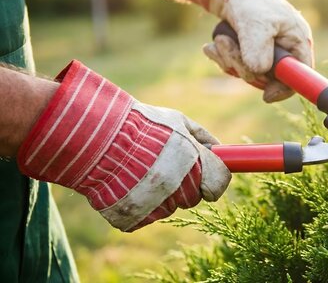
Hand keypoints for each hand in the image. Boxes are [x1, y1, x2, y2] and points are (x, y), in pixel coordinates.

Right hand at [17, 60, 230, 231]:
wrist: (95, 136)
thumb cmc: (140, 124)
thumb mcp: (177, 120)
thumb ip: (203, 137)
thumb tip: (221, 149)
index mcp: (195, 162)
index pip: (219, 184)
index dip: (215, 179)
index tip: (206, 174)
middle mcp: (180, 187)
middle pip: (194, 197)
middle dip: (186, 184)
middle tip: (164, 165)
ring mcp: (157, 206)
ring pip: (170, 207)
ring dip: (162, 194)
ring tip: (140, 170)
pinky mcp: (135, 219)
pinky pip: (146, 216)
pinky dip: (140, 204)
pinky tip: (127, 184)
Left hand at [185, 0, 313, 102]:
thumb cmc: (251, 1)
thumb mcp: (256, 22)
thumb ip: (258, 47)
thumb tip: (258, 71)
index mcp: (297, 42)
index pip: (300, 76)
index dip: (285, 89)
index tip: (267, 95)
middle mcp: (285, 51)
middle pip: (270, 79)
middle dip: (244, 67)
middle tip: (227, 47)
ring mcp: (268, 54)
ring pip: (250, 74)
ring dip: (230, 60)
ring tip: (220, 41)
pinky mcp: (250, 54)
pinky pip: (238, 68)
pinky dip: (224, 58)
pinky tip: (214, 45)